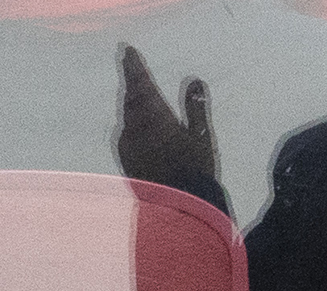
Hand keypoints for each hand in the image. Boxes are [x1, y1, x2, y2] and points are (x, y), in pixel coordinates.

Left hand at [115, 45, 226, 212]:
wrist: (178, 205)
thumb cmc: (195, 169)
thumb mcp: (201, 136)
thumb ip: (196, 106)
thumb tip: (194, 80)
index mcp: (154, 115)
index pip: (140, 84)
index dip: (134, 66)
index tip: (127, 50)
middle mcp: (135, 126)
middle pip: (130, 96)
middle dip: (131, 80)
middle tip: (128, 63)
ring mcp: (127, 143)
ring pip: (126, 113)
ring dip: (130, 99)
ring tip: (133, 89)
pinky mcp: (125, 157)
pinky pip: (125, 129)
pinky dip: (130, 119)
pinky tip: (134, 122)